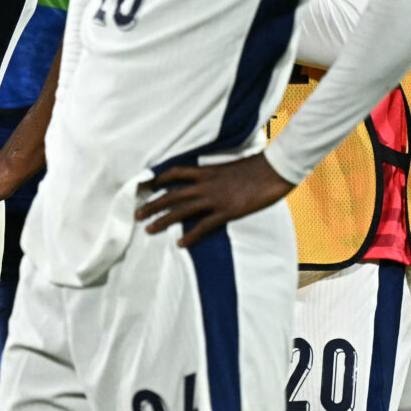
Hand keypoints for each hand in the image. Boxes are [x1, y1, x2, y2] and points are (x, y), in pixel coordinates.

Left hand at [134, 154, 293, 247]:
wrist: (274, 169)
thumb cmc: (257, 166)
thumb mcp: (231, 166)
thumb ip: (217, 174)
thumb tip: (210, 178)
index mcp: (207, 170)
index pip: (175, 173)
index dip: (158, 179)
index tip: (144, 185)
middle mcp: (205, 184)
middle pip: (171, 194)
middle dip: (152, 204)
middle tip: (136, 213)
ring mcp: (214, 198)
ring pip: (181, 210)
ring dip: (163, 219)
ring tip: (148, 229)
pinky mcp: (226, 211)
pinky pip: (203, 226)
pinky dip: (190, 235)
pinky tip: (180, 244)